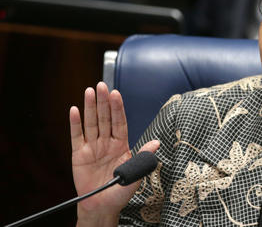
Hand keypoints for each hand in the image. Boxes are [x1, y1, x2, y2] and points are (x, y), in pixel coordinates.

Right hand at [69, 82, 158, 224]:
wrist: (102, 206)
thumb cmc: (121, 190)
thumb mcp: (136, 172)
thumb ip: (143, 156)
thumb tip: (156, 143)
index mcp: (121, 144)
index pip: (119, 121)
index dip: (117, 107)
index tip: (116, 94)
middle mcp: (107, 142)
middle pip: (104, 118)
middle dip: (103, 102)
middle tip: (101, 85)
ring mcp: (93, 147)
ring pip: (91, 123)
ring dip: (89, 107)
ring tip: (89, 91)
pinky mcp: (79, 154)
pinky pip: (77, 136)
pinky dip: (75, 123)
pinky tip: (74, 110)